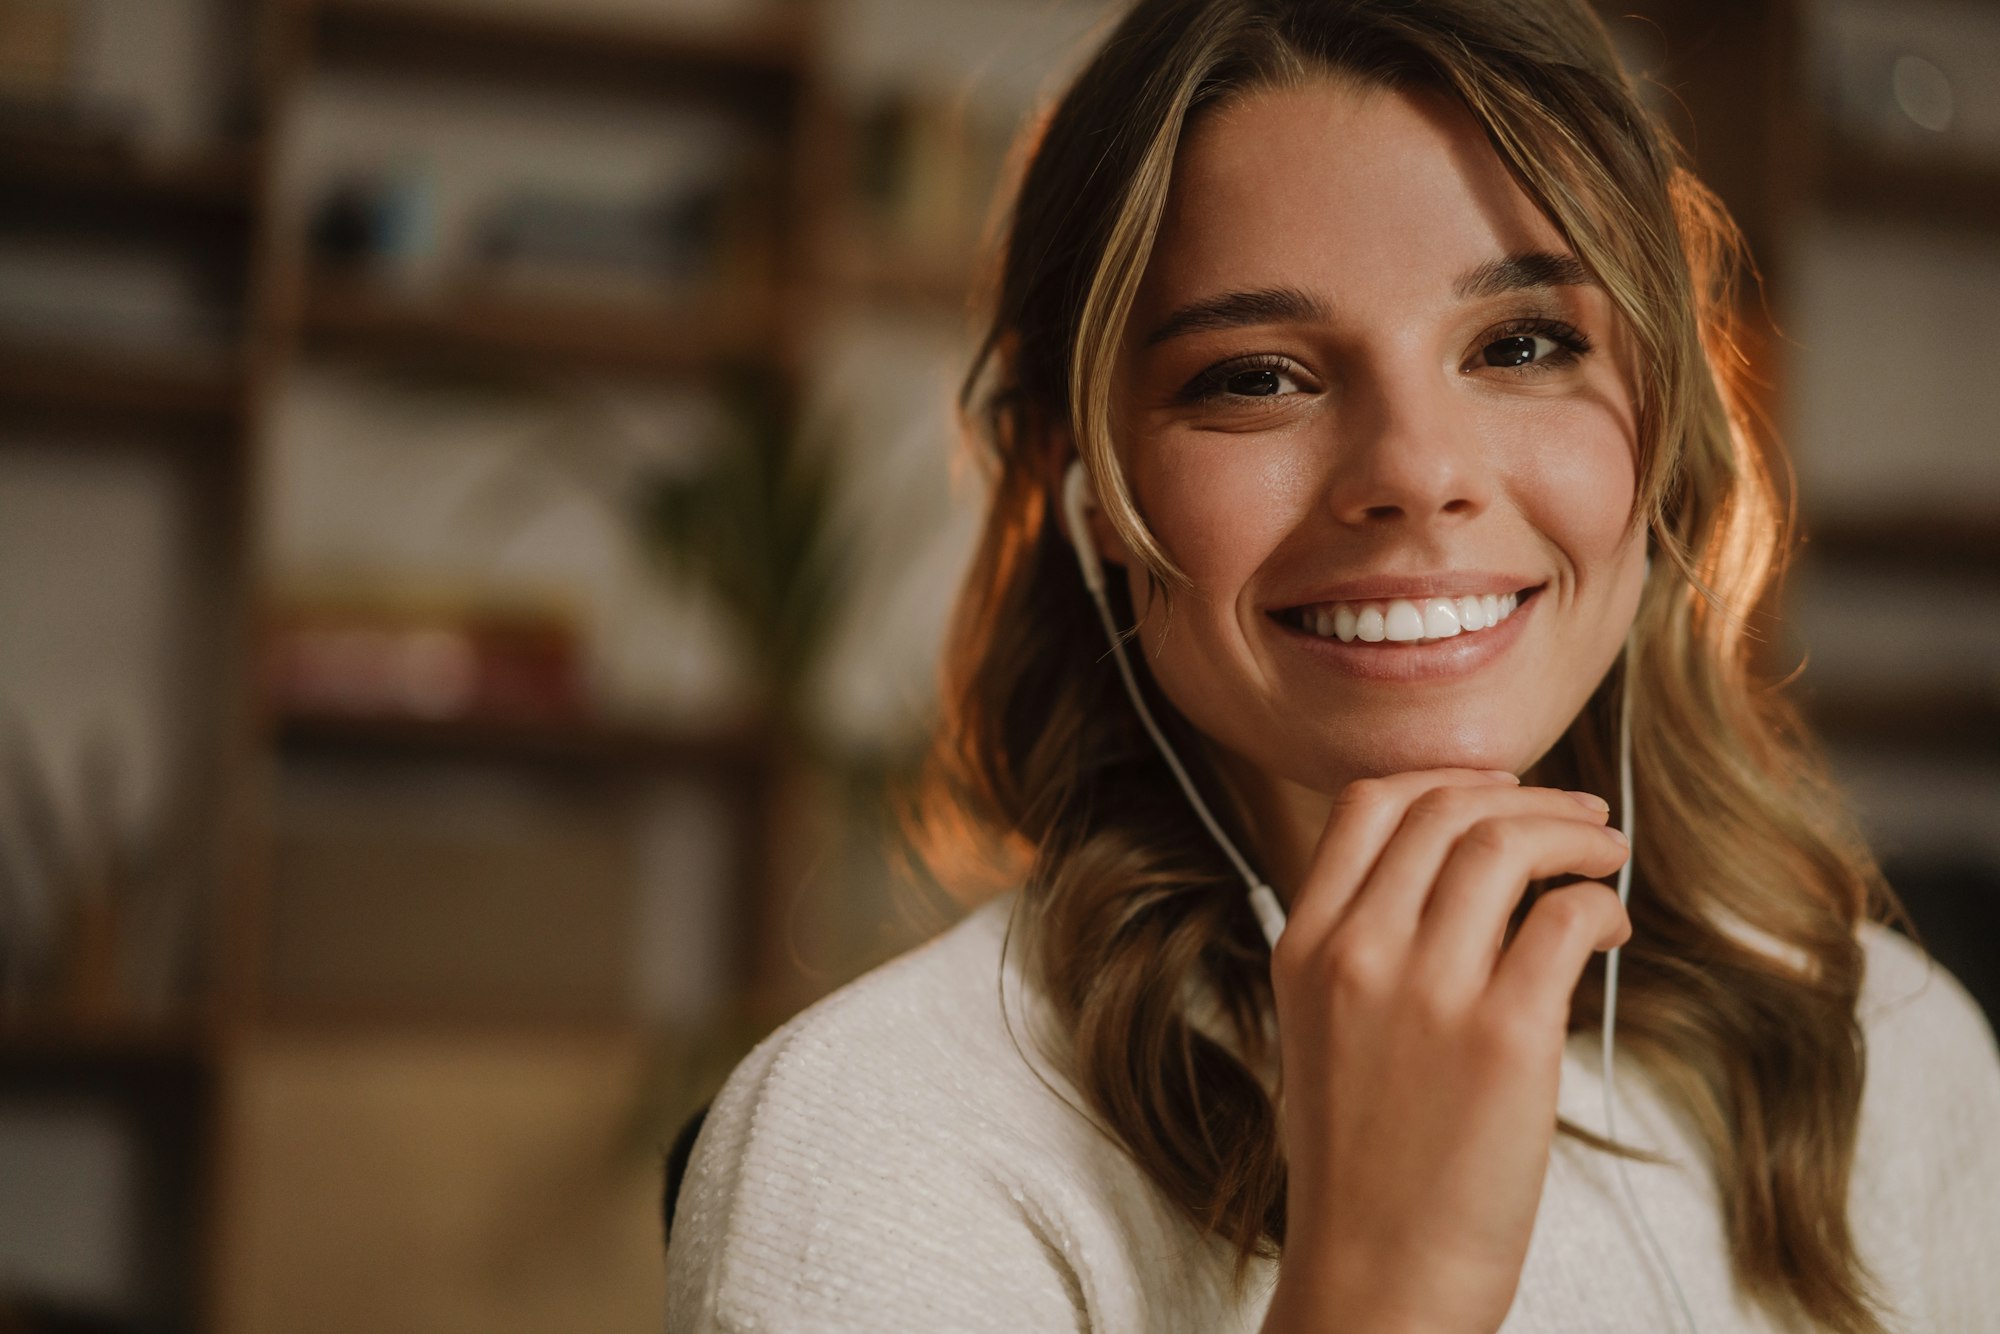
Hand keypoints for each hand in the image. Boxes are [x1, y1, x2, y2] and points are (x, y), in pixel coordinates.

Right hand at [1259, 769, 1630, 1333]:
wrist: (1376, 1278)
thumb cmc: (1361, 1166)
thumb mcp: (1322, 1030)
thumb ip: (1364, 946)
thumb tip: (1462, 876)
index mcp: (1304, 947)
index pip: (1368, 802)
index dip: (1445, 779)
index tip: (1498, 792)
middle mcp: (1357, 953)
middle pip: (1447, 811)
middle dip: (1529, 799)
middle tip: (1580, 819)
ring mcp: (1428, 993)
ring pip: (1506, 845)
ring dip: (1574, 835)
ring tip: (1606, 854)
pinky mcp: (1505, 1040)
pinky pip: (1566, 919)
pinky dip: (1600, 903)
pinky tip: (1610, 925)